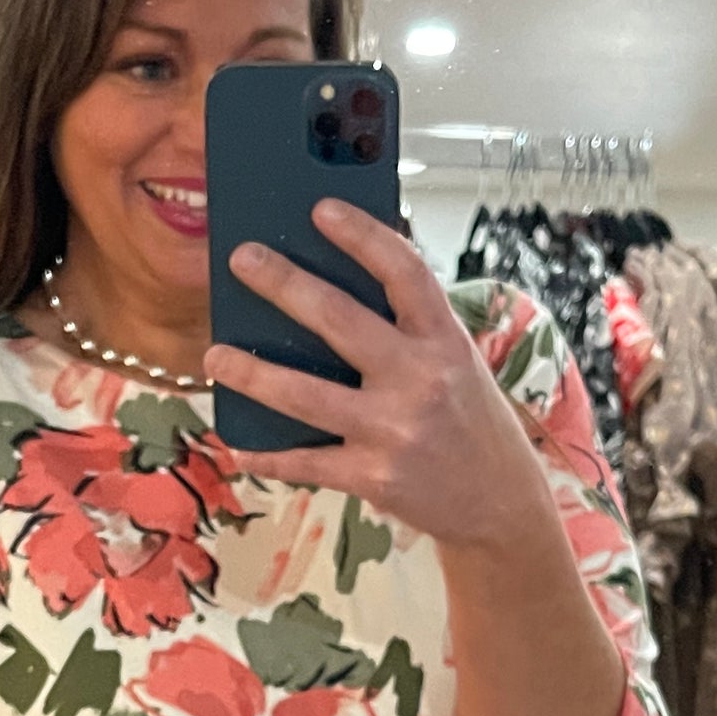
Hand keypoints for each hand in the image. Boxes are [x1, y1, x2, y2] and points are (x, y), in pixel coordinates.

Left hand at [207, 202, 545, 552]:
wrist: (502, 506)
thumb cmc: (471, 423)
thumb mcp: (457, 363)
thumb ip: (409, 330)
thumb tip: (333, 289)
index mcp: (445, 341)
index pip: (405, 272)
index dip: (362, 236)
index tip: (321, 209)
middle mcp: (421, 380)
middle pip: (340, 320)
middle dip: (284, 285)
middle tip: (243, 260)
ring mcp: (394, 430)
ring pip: (304, 395)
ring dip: (250, 373)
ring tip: (214, 356)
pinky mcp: (373, 477)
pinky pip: (304, 463)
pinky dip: (267, 456)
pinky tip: (238, 444)